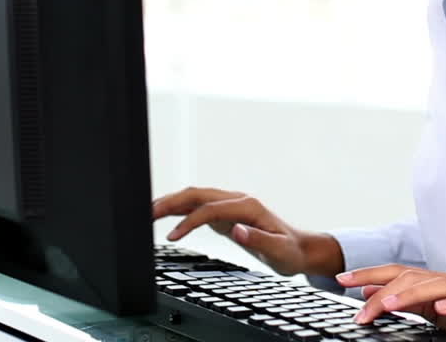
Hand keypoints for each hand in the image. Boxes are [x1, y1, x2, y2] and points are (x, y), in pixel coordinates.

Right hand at [151, 186, 341, 276]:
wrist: (298, 248)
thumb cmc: (289, 251)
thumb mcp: (278, 250)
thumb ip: (257, 239)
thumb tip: (237, 230)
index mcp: (248, 206)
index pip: (210, 208)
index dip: (189, 221)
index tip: (172, 237)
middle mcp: (237, 200)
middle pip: (198, 194)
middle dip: (172, 202)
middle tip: (147, 214)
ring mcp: (230, 205)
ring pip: (196, 197)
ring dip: (172, 202)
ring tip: (148, 212)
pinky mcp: (226, 213)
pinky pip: (199, 206)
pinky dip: (181, 209)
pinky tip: (166, 214)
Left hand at [338, 264, 445, 341]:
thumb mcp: (434, 312)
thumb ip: (406, 302)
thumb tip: (372, 295)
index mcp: (434, 284)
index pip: (396, 273)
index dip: (368, 274)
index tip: (340, 280)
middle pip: (411, 276)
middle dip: (381, 288)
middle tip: (358, 306)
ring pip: (436, 286)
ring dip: (410, 294)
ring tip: (389, 305)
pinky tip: (441, 309)